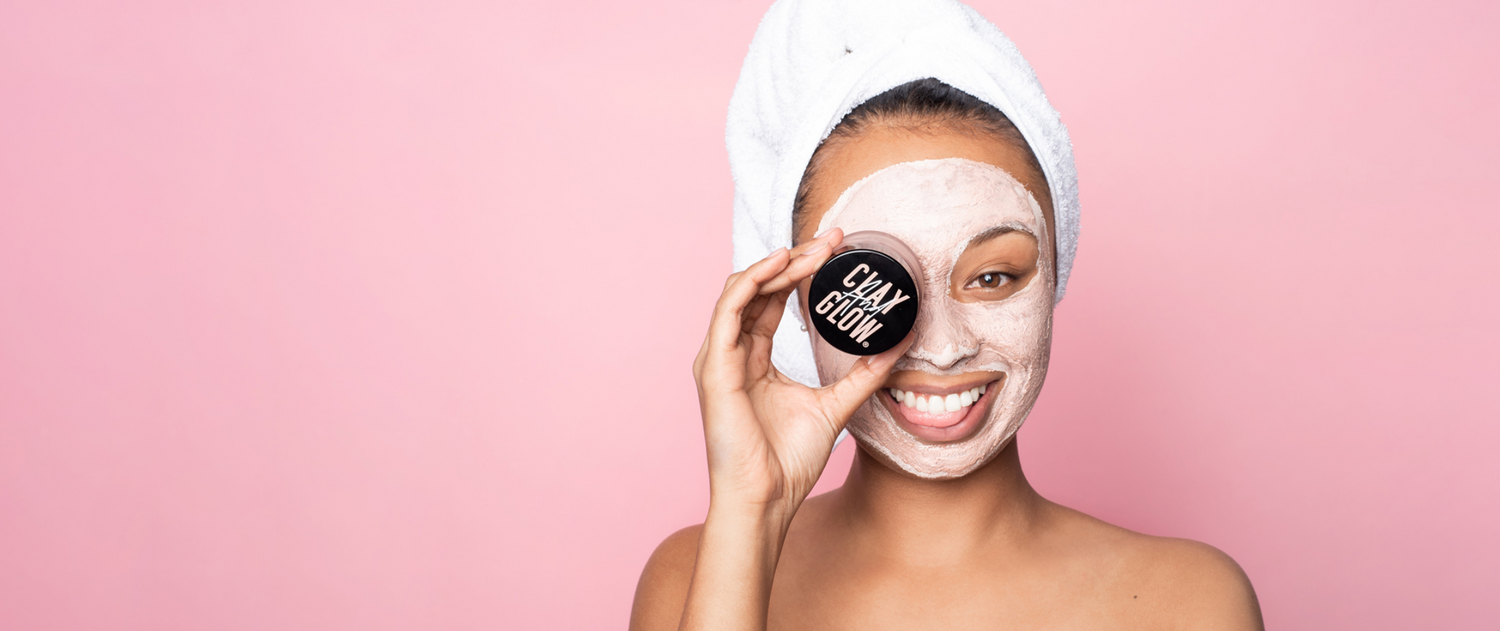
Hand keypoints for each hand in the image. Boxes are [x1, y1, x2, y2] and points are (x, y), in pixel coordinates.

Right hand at [692, 229, 911, 517]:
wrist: (766, 498)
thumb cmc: (787, 461)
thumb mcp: (836, 406)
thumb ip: (862, 375)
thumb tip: (896, 347)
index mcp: (754, 360)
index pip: (773, 301)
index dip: (802, 272)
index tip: (836, 252)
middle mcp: (732, 353)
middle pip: (759, 289)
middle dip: (795, 259)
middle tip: (832, 239)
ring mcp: (719, 359)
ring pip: (741, 291)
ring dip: (776, 265)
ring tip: (812, 250)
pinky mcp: (714, 368)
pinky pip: (728, 311)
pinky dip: (751, 283)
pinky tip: (779, 267)